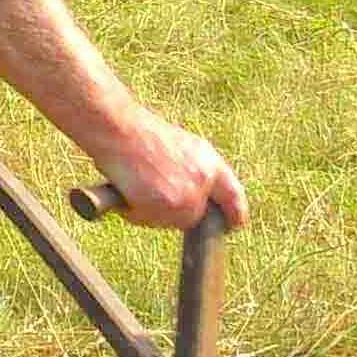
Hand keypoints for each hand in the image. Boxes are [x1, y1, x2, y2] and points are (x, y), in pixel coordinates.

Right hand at [96, 109, 247, 232]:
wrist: (121, 130)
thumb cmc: (141, 135)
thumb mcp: (180, 147)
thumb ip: (194, 172)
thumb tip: (195, 197)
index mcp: (210, 162)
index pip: (233, 197)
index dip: (235, 214)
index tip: (233, 226)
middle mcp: (205, 180)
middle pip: (196, 216)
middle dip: (176, 214)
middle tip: (155, 198)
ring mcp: (190, 195)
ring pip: (171, 221)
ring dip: (152, 212)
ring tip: (136, 185)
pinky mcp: (171, 207)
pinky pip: (150, 221)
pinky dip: (136, 212)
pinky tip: (128, 191)